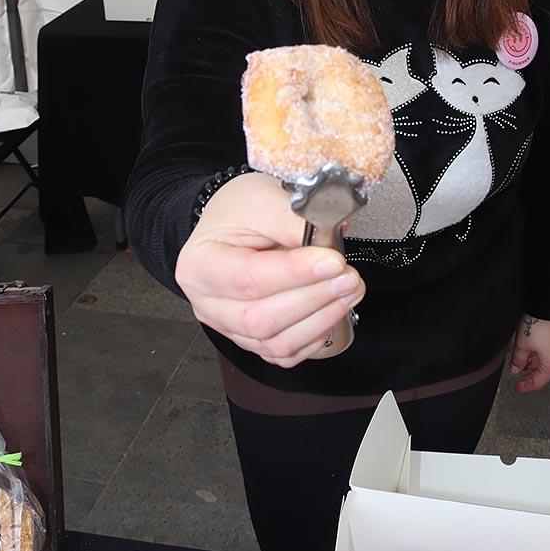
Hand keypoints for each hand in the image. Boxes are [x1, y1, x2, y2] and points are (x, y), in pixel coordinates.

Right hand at [175, 172, 365, 368]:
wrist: (232, 221)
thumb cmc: (239, 209)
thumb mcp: (262, 197)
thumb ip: (292, 220)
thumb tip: (326, 243)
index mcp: (200, 264)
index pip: (248, 278)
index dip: (294, 273)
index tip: (333, 260)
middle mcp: (208, 303)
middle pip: (259, 318)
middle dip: (313, 299)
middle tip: (348, 276)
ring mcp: (228, 326)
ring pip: (274, 342)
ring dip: (321, 319)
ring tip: (349, 289)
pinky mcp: (251, 339)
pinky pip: (283, 353)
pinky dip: (314, 336)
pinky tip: (333, 310)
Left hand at [509, 315, 549, 393]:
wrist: (549, 306)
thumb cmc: (540, 324)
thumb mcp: (523, 345)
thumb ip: (518, 360)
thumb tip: (516, 369)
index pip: (539, 382)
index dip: (527, 386)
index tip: (519, 388)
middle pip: (544, 373)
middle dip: (530, 376)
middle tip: (520, 378)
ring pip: (546, 362)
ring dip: (533, 365)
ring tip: (521, 363)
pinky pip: (548, 352)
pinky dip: (538, 356)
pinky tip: (530, 351)